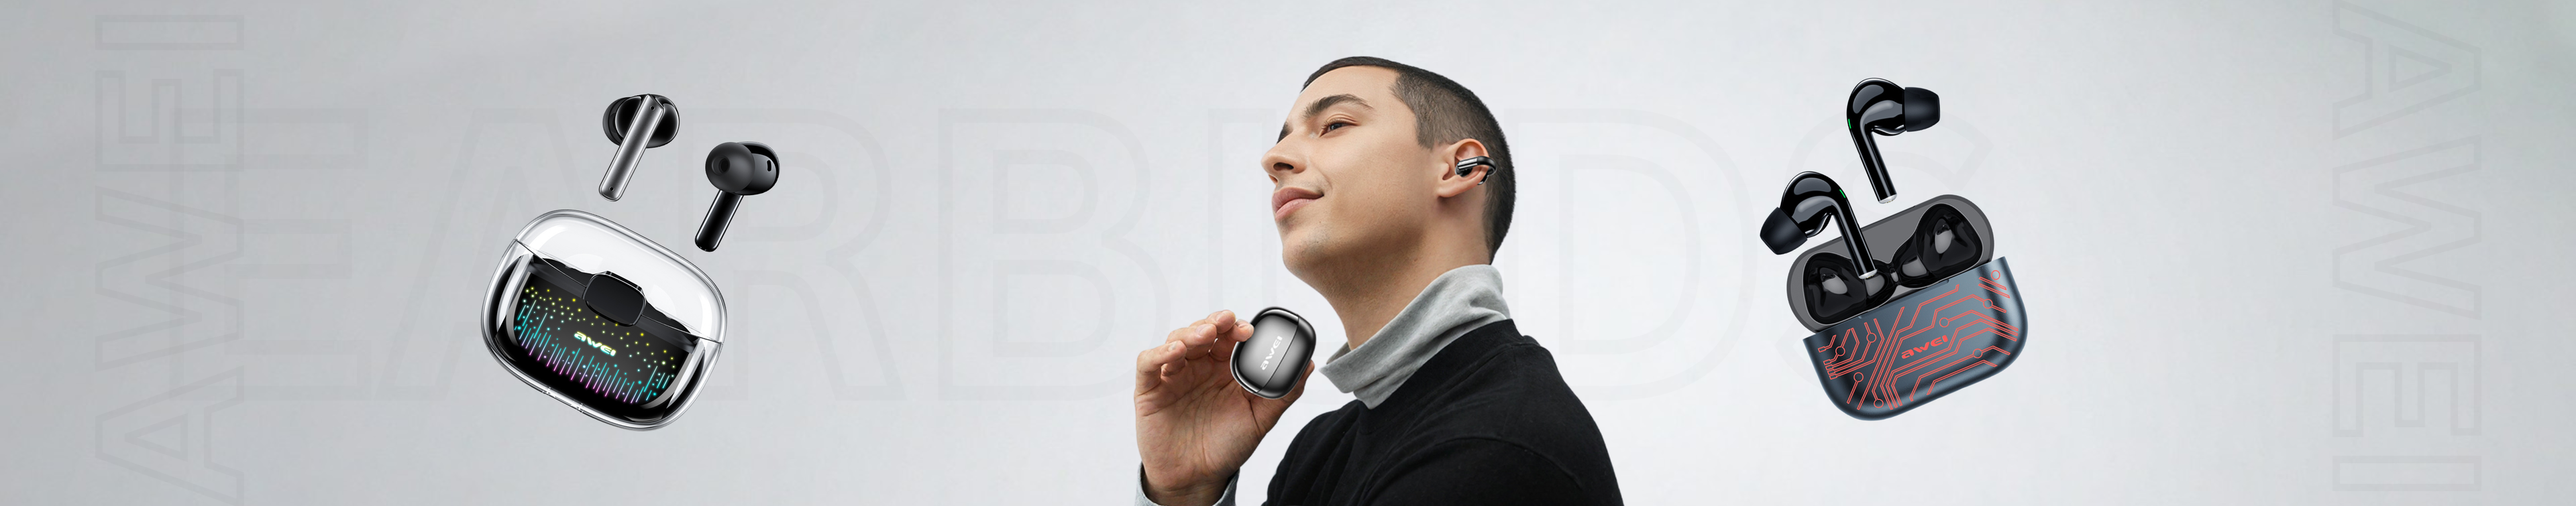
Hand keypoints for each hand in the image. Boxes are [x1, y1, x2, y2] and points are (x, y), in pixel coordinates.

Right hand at [1135, 310, 1312, 505]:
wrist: (1197, 478)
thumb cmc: (1226, 446)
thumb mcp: (1259, 420)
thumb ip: (1282, 393)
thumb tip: (1308, 365)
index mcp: (1224, 369)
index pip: (1230, 336)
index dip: (1237, 327)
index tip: (1250, 329)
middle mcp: (1199, 367)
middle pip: (1203, 331)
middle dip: (1214, 322)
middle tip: (1227, 323)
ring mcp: (1173, 375)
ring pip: (1177, 340)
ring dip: (1190, 332)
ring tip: (1205, 334)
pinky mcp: (1150, 389)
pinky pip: (1149, 363)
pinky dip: (1159, 353)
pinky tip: (1175, 351)